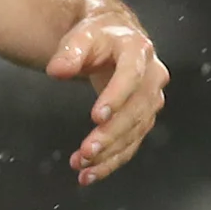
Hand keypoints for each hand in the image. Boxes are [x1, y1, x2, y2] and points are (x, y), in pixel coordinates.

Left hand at [49, 6, 168, 184]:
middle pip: (136, 110)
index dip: (116, 97)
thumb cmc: (97, 36)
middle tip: (87, 152)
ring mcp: (150, 99)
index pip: (130, 75)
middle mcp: (152, 76)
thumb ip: (69, 51)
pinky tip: (91, 173)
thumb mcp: (81, 36)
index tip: (97, 117)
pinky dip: (112, 160)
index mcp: (137, 50)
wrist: (114, 37)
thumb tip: (58, 70)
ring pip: (135, 131)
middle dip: (111, 134)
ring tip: (83, 167)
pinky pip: (132, 142)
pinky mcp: (143, 117)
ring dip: (110, 153)